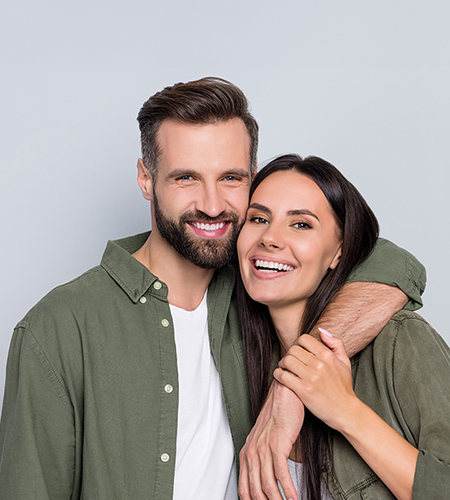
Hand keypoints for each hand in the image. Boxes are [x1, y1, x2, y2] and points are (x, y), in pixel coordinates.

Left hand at [238, 380, 303, 499]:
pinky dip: (288, 489)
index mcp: (247, 453)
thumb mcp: (264, 440)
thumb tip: (269, 481)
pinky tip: (294, 498)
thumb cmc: (278, 417)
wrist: (283, 396)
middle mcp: (252, 452)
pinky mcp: (277, 445)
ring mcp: (263, 449)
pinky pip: (281, 473)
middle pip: (255, 490)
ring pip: (268, 485)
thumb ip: (263, 459)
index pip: (244, 487)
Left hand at [273, 330, 354, 430]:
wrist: (346, 411)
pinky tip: (281, 377)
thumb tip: (321, 331)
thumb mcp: (345, 362)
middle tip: (289, 361)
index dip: (298, 343)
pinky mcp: (304, 390)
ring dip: (283, 364)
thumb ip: (336, 343)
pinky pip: (283, 376)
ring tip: (285, 368)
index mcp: (328, 355)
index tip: (297, 351)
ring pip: (287, 361)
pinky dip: (279, 375)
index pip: (304, 339)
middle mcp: (319, 364)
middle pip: (293, 349)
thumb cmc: (344, 387)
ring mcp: (311, 377)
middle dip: (289, 354)